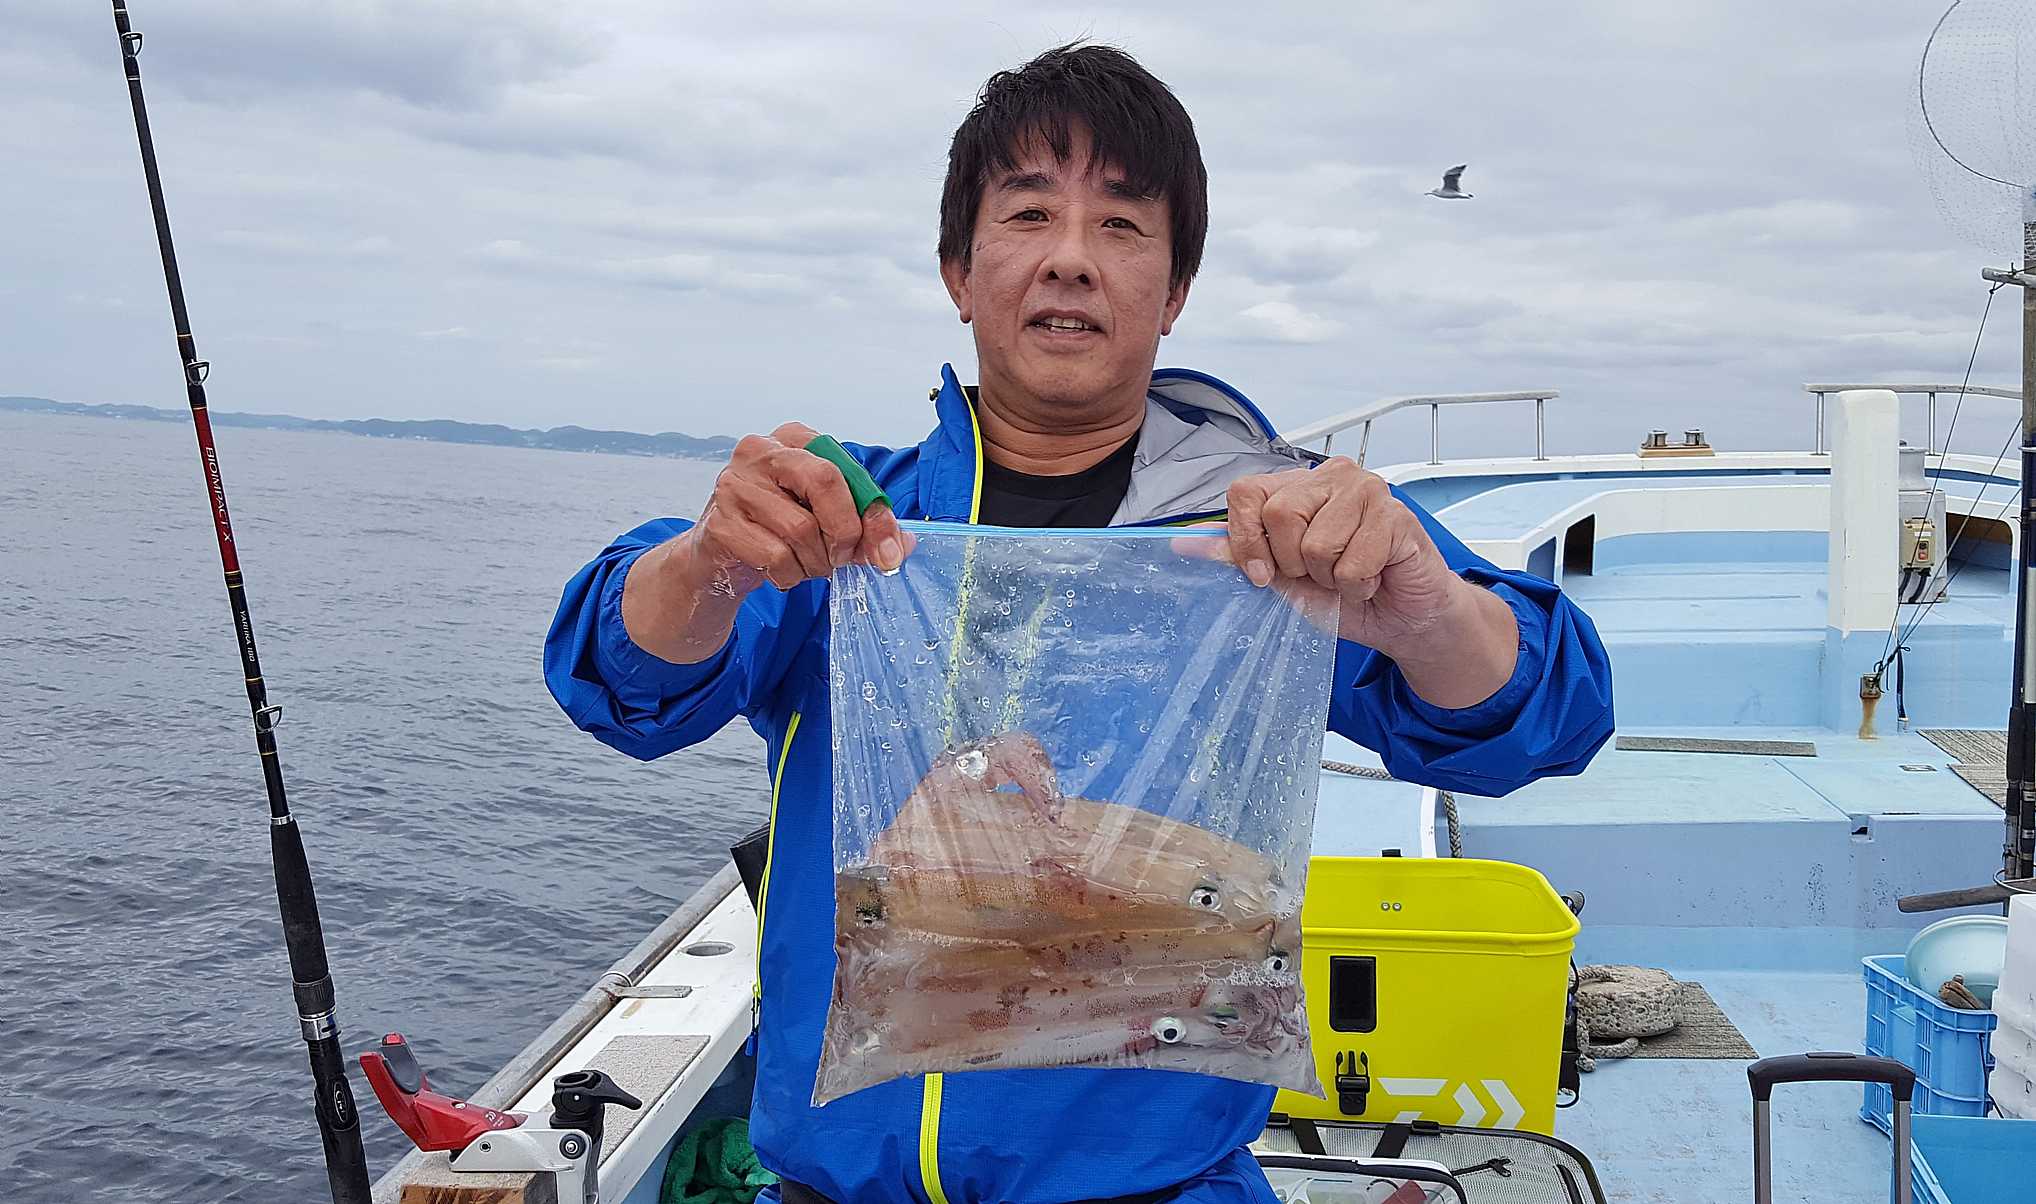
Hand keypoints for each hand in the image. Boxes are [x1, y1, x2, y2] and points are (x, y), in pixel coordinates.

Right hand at [689, 422, 907, 593]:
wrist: (718, 561)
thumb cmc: (777, 530)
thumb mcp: (826, 522)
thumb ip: (864, 528)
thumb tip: (901, 546)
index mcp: (794, 439)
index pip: (845, 468)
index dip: (873, 513)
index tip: (888, 551)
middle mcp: (760, 451)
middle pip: (824, 481)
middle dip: (845, 531)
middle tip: (842, 557)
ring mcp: (734, 485)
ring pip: (800, 528)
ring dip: (816, 562)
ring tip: (808, 566)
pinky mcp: (720, 523)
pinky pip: (775, 556)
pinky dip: (790, 576)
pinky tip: (782, 572)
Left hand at [1222, 458, 1462, 653]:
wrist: (1404, 617)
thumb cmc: (1346, 594)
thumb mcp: (1285, 580)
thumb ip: (1244, 557)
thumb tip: (1189, 544)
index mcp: (1298, 485)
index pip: (1247, 492)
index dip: (1246, 540)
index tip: (1262, 574)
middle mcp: (1332, 477)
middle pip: (1280, 514)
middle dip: (1293, 563)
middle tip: (1321, 573)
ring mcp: (1367, 490)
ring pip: (1317, 544)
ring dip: (1330, 578)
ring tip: (1351, 576)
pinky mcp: (1396, 516)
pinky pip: (1352, 565)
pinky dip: (1358, 587)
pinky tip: (1374, 578)